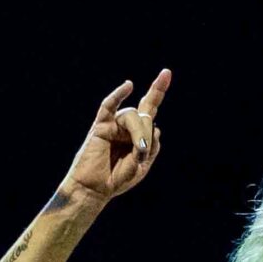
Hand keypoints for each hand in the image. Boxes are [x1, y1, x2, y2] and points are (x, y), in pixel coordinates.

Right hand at [60, 71, 170, 206]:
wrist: (96, 189)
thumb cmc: (117, 178)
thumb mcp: (142, 166)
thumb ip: (151, 147)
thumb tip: (155, 127)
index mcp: (138, 134)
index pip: (149, 108)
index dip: (157, 90)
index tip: (166, 73)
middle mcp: (127, 125)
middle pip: (146, 114)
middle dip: (147, 131)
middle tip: (141, 153)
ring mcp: (114, 124)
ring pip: (133, 115)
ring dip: (139, 133)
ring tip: (136, 152)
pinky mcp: (101, 125)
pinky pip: (109, 106)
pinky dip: (118, 95)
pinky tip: (128, 86)